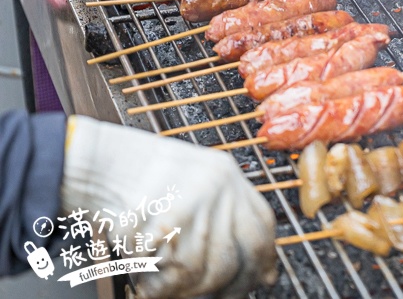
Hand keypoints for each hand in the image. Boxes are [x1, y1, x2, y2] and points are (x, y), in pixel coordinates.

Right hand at [60, 116, 276, 298]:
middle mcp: (216, 186)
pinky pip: (170, 273)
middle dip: (228, 283)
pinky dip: (155, 284)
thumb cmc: (137, 177)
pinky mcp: (162, 220)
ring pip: (204, 269)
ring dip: (181, 287)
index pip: (262, 226)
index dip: (263, 259)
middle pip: (240, 253)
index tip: (260, 279)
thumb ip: (223, 216)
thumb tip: (257, 267)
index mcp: (226, 173)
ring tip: (160, 278)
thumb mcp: (193, 182)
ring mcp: (191, 202)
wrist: (94, 163)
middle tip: (209, 292)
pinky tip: (144, 273)